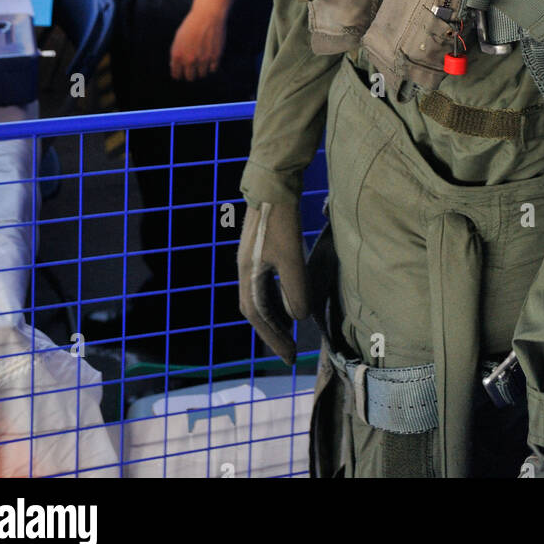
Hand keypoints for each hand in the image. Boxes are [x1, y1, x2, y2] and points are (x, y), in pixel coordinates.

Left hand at [170, 6, 226, 81]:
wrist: (207, 15)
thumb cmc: (191, 25)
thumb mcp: (178, 39)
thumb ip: (176, 54)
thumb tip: (174, 66)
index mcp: (177, 55)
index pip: (177, 75)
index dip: (179, 74)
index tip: (183, 72)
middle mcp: (189, 59)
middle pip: (190, 77)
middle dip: (191, 73)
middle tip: (193, 68)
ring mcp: (203, 59)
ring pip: (202, 75)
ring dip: (201, 70)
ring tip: (202, 61)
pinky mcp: (215, 57)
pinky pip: (213, 69)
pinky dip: (211, 66)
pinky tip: (210, 58)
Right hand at [237, 202, 309, 364]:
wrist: (272, 186)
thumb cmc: (280, 222)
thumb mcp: (292, 259)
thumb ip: (295, 291)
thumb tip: (299, 318)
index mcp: (248, 275)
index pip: (258, 317)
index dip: (274, 338)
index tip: (290, 357)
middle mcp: (245, 270)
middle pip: (255, 311)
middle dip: (272, 333)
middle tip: (290, 351)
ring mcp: (250, 259)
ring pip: (260, 298)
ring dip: (274, 317)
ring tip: (291, 332)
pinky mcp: (259, 250)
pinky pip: (265, 284)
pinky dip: (275, 299)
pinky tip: (289, 301)